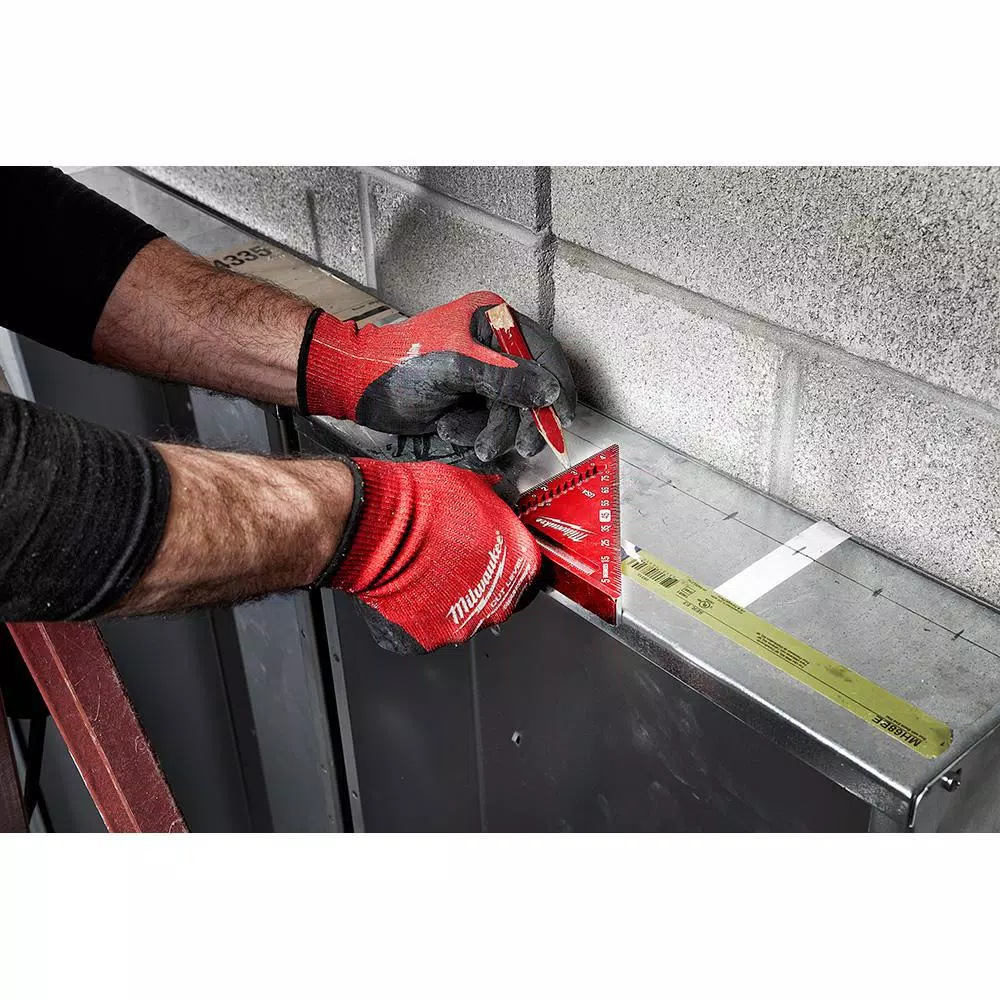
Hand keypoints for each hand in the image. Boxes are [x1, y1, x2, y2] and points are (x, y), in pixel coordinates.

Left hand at [298, 291, 576, 461]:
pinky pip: (491, 427)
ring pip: (512, 415)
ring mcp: (482, 379)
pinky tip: (448, 427)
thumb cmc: (398, 364)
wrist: (357, 388)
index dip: (557, 385)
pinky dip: (474, 435)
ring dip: (491, 431)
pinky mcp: (469, 404)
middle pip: (532, 391)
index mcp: (494, 321)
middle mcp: (493, 349)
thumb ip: (506, 380)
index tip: (562, 415)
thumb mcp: (456, 367)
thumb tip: (549, 392)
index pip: (543, 352)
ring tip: (457, 430)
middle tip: (518, 442)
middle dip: (519, 420)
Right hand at [324, 458, 540, 652]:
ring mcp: (462, 624)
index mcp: (520, 564)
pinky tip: (410, 586)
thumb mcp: (474, 485)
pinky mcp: (428, 638)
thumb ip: (493, 502)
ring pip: (464, 614)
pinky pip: (430, 626)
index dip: (506, 556)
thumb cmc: (423, 503)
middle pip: (498, 596)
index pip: (528, 568)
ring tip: (427, 571)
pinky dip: (421, 610)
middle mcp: (497, 602)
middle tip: (455, 559)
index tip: (492, 551)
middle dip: (479, 579)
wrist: (377, 525)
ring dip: (450, 596)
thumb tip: (495, 497)